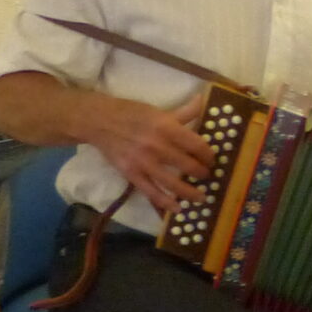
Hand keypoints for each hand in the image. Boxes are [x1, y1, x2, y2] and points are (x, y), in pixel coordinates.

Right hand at [92, 88, 212, 213]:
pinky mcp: (131, 174)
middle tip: (208, 176)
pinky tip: (178, 209)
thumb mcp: (158, 110)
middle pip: (188, 165)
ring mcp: (144, 162)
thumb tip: (204, 101)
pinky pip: (152, 192)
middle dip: (202, 174)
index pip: (196, 145)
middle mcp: (157, 146)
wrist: (98, 121)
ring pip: (173, 183)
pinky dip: (166, 203)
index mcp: (166, 127)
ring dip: (191, 193)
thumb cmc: (131, 113)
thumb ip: (183, 111)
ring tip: (201, 197)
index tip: (213, 160)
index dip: (209, 155)